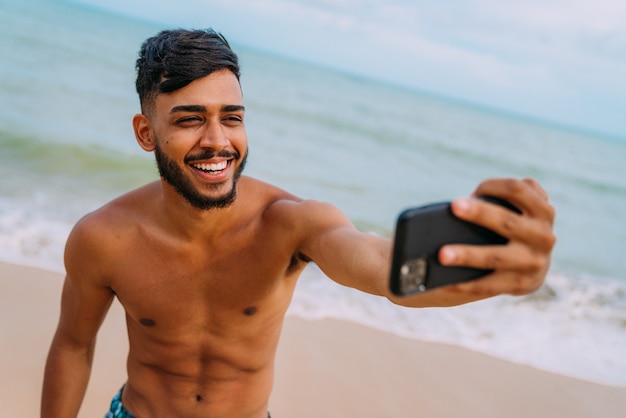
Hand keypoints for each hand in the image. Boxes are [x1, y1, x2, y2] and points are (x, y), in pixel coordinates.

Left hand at [439, 178, 555, 296]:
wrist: (534, 266)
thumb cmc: (515, 227)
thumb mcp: (522, 209)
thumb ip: (508, 198)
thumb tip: (459, 205)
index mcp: (542, 211)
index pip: (518, 189)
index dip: (494, 185)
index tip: (472, 191)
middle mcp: (542, 236)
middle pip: (507, 220)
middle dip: (479, 213)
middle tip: (453, 207)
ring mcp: (534, 262)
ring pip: (496, 256)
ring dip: (468, 255)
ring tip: (442, 254)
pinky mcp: (522, 284)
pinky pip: (490, 284)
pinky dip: (466, 283)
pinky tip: (446, 283)